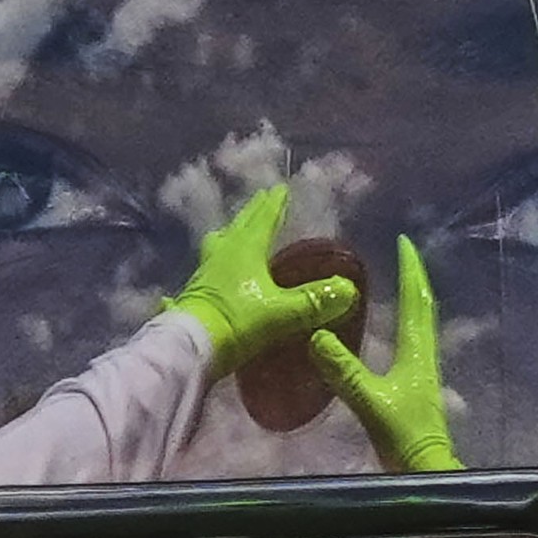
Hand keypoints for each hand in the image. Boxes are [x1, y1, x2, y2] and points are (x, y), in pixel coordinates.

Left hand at [166, 184, 358, 379]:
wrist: (190, 348)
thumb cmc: (237, 323)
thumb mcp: (281, 313)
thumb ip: (313, 302)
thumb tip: (347, 290)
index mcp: (245, 251)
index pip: (263, 220)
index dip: (274, 205)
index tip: (280, 189)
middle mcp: (223, 254)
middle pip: (239, 226)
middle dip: (252, 213)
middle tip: (261, 200)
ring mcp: (204, 272)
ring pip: (219, 243)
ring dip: (231, 234)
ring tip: (236, 232)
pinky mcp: (193, 292)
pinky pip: (209, 266)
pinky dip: (218, 260)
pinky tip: (215, 272)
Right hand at [309, 234, 461, 472]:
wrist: (425, 469)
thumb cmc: (403, 437)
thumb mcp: (369, 402)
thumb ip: (344, 371)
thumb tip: (316, 337)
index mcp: (416, 353)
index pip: (415, 302)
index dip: (410, 271)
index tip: (405, 243)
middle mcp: (423, 355)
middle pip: (423, 307)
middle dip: (413, 277)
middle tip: (403, 252)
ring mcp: (421, 371)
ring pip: (420, 323)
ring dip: (411, 298)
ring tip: (398, 280)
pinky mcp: (415, 386)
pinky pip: (411, 341)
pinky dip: (404, 323)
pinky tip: (392, 328)